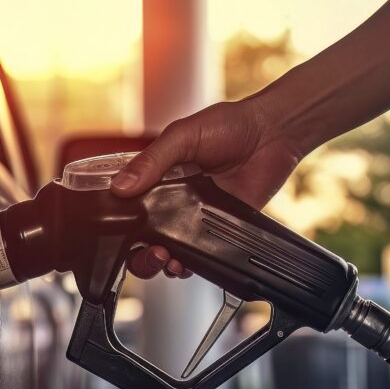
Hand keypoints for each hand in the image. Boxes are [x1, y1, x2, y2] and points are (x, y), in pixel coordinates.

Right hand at [111, 98, 303, 278]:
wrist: (272, 134)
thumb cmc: (229, 124)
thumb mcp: (182, 135)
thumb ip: (152, 161)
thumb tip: (121, 186)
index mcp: (157, 175)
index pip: (127, 204)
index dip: (118, 221)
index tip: (117, 231)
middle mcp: (172, 199)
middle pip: (143, 236)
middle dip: (138, 253)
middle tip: (147, 252)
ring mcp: (194, 216)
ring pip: (168, 250)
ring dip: (161, 262)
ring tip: (164, 258)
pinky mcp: (218, 227)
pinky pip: (200, 253)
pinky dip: (190, 263)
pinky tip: (186, 262)